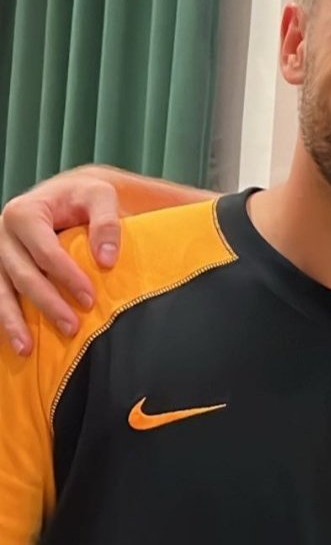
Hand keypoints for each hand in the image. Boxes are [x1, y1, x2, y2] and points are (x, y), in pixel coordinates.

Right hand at [0, 171, 121, 353]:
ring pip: (0, 290)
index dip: (67, 277)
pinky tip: (16, 342)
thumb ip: (107, 223)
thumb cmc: (86, 198)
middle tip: (73, 327)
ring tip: (27, 349)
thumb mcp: (101, 197)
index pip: (45, 251)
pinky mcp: (0, 269)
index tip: (90, 299)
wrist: (68, 195)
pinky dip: (4, 319)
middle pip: (23, 274)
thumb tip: (107, 260)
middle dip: (47, 303)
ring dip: (13, 321)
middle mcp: (4, 232)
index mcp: (25, 213)